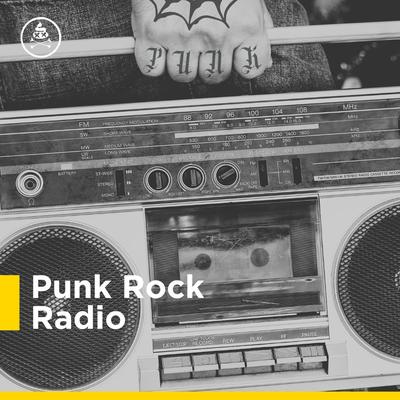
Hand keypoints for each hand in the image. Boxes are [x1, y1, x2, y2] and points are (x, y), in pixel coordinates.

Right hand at [131, 0, 272, 83]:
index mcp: (244, 25)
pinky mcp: (150, 33)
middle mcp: (215, 35)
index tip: (236, 60)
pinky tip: (159, 47)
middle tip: (203, 46)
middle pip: (215, 77)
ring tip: (181, 42)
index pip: (251, 69)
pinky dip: (154, 63)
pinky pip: (152, 69)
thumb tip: (264, 61)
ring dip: (182, 65)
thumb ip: (260, 27)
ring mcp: (182, 36)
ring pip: (184, 76)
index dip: (242, 66)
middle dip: (210, 65)